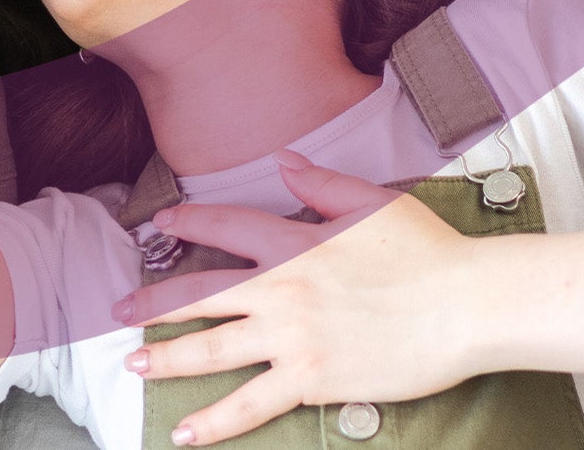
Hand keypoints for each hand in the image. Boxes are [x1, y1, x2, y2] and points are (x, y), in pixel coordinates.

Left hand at [113, 153, 487, 446]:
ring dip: (166, 359)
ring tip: (133, 367)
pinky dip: (215, 423)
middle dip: (152, 305)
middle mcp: (281, 289)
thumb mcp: (372, 201)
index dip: (188, 222)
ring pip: (211, 350)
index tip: (160, 225)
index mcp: (294, 242)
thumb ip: (319, 182)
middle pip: (199, 296)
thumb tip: (282, 160)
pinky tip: (186, 435)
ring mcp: (292, 338)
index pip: (224, 226)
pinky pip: (250, 405)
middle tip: (117, 313)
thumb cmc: (428, 251)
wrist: (466, 305)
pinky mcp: (311, 379)